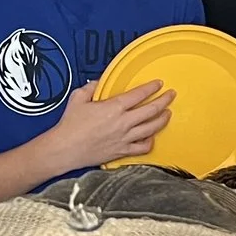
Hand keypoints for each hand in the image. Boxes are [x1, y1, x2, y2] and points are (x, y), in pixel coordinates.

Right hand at [49, 80, 172, 168]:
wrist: (65, 149)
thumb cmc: (70, 126)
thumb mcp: (78, 98)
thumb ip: (91, 88)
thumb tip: (98, 83)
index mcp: (114, 107)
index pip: (139, 94)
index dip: (152, 87)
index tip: (158, 84)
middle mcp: (123, 123)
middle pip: (152, 110)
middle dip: (165, 100)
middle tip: (171, 95)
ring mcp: (125, 138)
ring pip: (152, 128)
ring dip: (163, 119)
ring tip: (168, 114)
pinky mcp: (122, 152)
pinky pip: (143, 147)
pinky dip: (150, 141)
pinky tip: (151, 136)